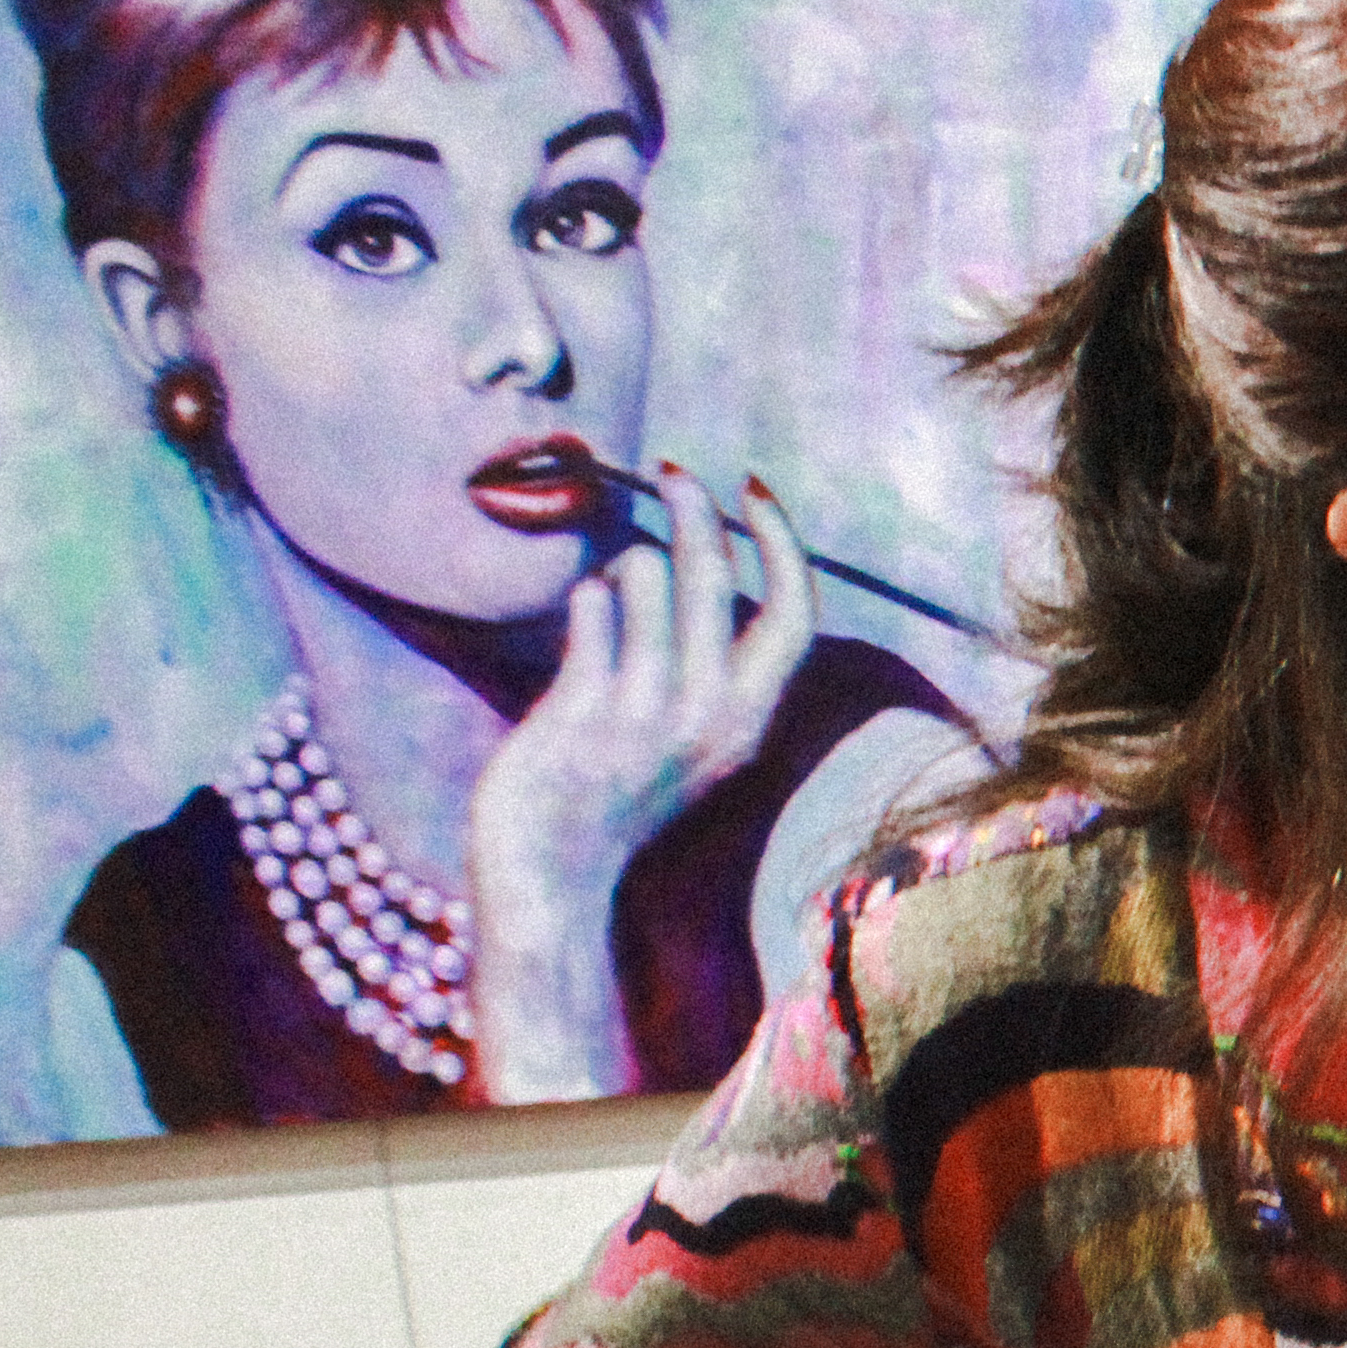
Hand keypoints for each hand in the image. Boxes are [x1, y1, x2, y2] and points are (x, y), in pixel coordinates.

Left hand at [464, 467, 824, 1099]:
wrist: (551, 875)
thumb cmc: (612, 798)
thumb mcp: (693, 745)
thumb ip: (714, 675)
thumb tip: (699, 571)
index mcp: (749, 721)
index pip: (794, 613)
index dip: (781, 543)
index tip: (754, 492)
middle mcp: (710, 716)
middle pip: (719, 578)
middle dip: (697, 510)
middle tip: (672, 472)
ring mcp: (647, 714)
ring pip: (646, 579)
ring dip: (624, 563)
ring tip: (611, 587)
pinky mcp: (585, 711)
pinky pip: (591, 608)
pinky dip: (587, 595)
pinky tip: (582, 612)